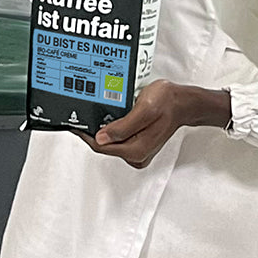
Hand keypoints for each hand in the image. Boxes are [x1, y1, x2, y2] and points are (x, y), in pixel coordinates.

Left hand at [83, 81, 231, 168]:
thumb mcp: (144, 110)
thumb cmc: (167, 102)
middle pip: (104, 145)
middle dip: (93, 129)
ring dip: (103, 128)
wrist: (183, 102)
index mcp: (135, 150)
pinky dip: (112, 128)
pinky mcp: (137, 144)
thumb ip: (122, 127)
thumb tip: (101, 138)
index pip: (101, 146)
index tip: (73, 123)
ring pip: (110, 141)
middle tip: (85, 112)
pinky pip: (118, 138)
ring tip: (100, 110)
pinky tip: (112, 115)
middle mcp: (136, 155)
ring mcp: (137, 151)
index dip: (85, 134)